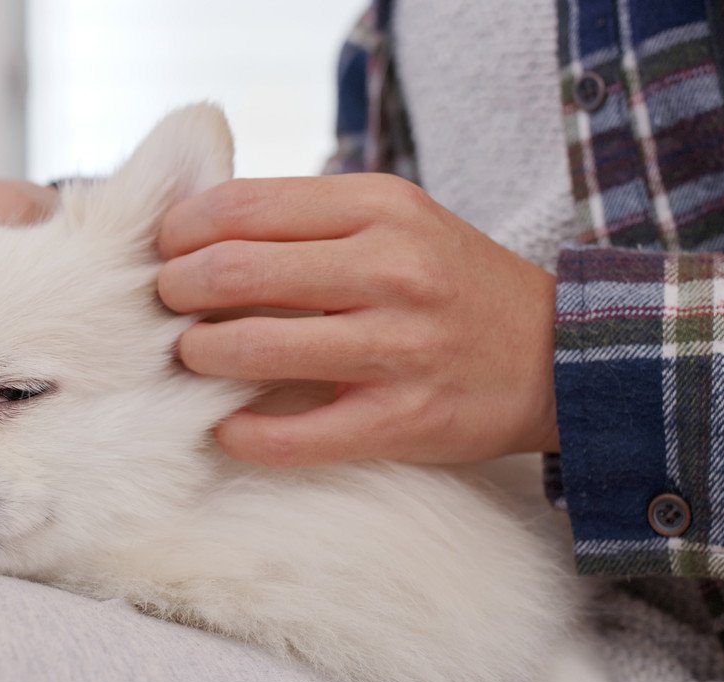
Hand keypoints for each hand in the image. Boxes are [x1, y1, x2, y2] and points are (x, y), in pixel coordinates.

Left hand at [156, 174, 558, 467]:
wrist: (557, 354)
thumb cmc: (452, 282)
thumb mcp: (397, 220)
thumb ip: (311, 219)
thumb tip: (201, 232)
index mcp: (381, 208)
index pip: (244, 206)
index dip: (183, 230)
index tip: (166, 250)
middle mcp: (390, 269)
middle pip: (236, 271)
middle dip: (178, 290)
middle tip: (167, 304)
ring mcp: (398, 347)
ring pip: (255, 348)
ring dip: (199, 354)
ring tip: (192, 355)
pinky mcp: (400, 419)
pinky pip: (292, 435)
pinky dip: (241, 432)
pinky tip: (227, 424)